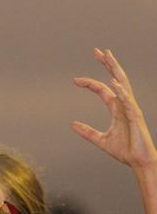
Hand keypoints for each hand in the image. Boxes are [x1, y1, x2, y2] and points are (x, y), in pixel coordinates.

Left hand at [73, 49, 156, 169]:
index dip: (89, 83)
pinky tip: (113, 83)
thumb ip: (88, 132)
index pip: (102, 89)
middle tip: (98, 51)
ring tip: (108, 56)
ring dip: (115, 70)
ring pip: (124, 84)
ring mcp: (131, 109)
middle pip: (116, 79)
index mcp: (117, 108)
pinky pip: (128, 101)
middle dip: (107, 64)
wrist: (140, 163)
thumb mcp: (101, 141)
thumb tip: (72, 125)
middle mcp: (124, 105)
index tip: (75, 80)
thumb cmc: (126, 151)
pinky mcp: (136, 117)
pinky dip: (121, 92)